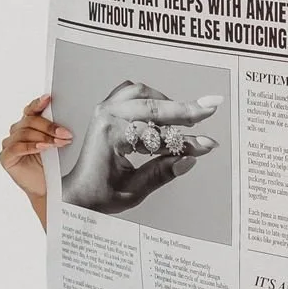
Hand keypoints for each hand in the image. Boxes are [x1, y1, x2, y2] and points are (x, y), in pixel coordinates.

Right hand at [0, 93, 72, 218]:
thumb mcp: (56, 144)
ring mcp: (9, 144)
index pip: (31, 110)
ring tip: (59, 143)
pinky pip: (17, 148)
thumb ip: (55, 131)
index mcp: (28, 125)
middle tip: (66, 134)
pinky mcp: (6, 157)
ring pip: (24, 133)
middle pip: (29, 121)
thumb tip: (67, 120)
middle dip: (49, 126)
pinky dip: (31, 146)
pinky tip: (43, 148)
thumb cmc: (53, 165)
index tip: (48, 98)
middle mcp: (16, 132)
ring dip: (44, 137)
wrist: (48, 188)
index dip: (38, 103)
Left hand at [61, 78, 220, 214]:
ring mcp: (105, 110)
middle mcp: (106, 116)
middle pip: (154, 106)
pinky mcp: (107, 110)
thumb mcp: (133, 191)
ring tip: (189, 117)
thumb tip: (189, 160)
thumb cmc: (99, 194)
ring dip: (168, 103)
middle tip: (210, 108)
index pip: (157, 135)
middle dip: (185, 109)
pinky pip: (132, 93)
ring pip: (144, 94)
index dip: (185, 142)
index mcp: (110, 135)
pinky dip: (151, 99)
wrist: (77, 193)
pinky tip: (165, 110)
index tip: (207, 145)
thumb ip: (162, 173)